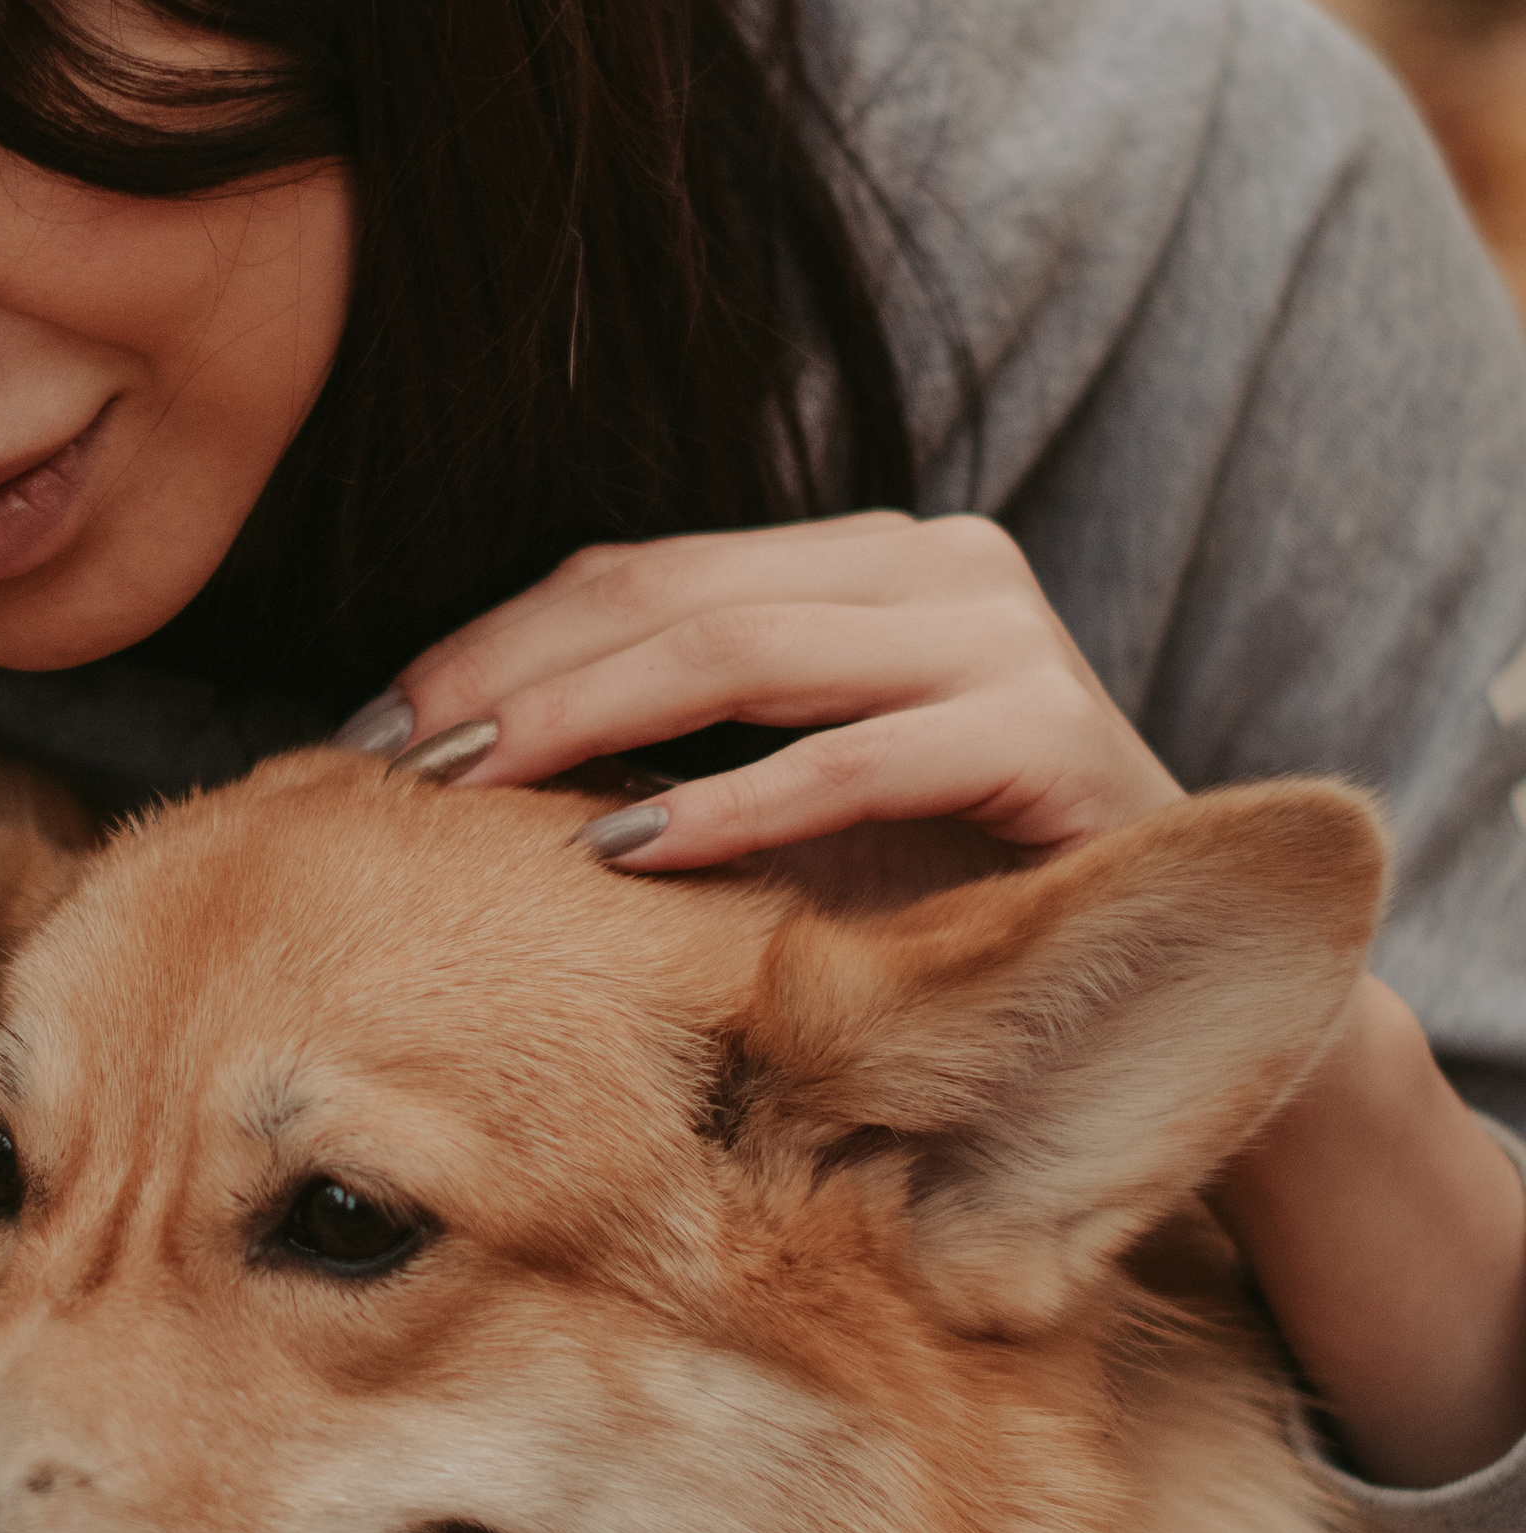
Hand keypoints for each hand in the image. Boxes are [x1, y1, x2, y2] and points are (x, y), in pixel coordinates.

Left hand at [358, 511, 1178, 865]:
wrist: (1155, 969)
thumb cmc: (942, 896)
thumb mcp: (783, 811)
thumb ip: (665, 759)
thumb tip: (448, 776)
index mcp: (855, 563)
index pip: (635, 572)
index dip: (493, 640)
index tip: (376, 727)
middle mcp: (930, 565)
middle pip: (665, 593)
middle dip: (511, 677)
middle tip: (390, 761)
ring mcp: (996, 635)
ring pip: (741, 649)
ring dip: (588, 721)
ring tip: (470, 792)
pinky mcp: (1047, 729)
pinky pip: (855, 759)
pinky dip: (730, 804)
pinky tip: (620, 851)